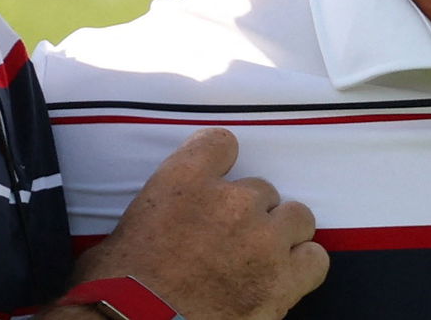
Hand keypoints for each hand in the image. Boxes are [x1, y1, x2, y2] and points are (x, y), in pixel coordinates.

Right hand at [67, 127, 327, 319]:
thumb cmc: (116, 288)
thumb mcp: (127, 226)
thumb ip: (160, 206)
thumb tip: (165, 220)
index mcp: (185, 179)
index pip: (221, 142)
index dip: (222, 162)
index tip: (217, 181)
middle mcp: (232, 200)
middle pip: (262, 189)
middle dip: (249, 213)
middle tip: (230, 242)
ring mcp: (262, 239)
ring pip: (296, 218)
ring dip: (281, 235)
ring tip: (262, 260)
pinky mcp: (283, 281)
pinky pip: (315, 259)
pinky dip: (302, 267)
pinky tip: (285, 280)